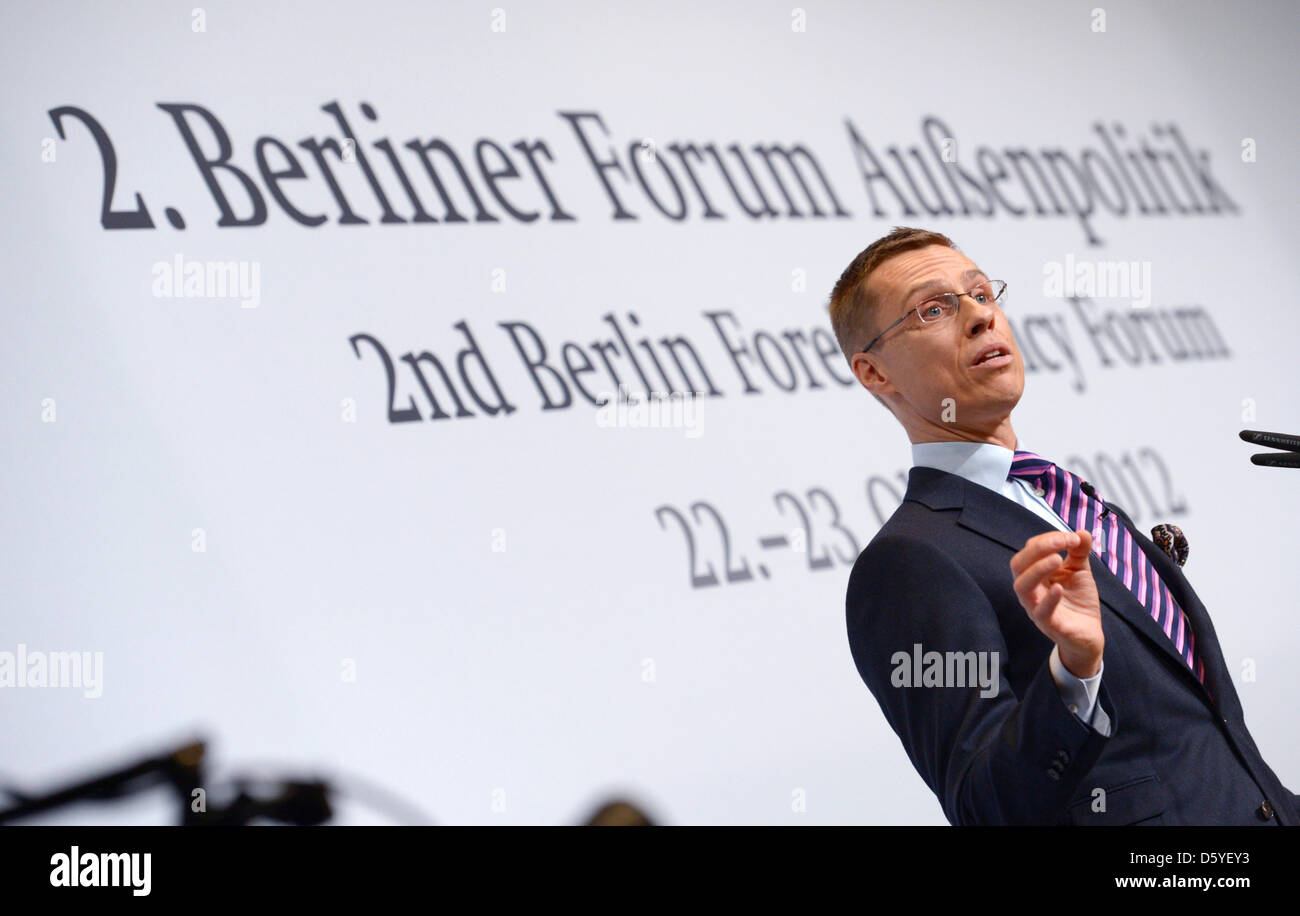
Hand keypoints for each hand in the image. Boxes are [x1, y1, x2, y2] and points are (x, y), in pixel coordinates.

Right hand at [1010, 530, 1102, 677]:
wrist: (1089, 634)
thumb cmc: (1078, 601)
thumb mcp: (1079, 570)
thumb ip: (1079, 551)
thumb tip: (1082, 532)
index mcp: (1034, 574)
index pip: (1030, 550)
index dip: (1049, 539)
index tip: (1073, 538)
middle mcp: (1030, 589)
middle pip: (1018, 565)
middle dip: (1038, 548)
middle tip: (1064, 542)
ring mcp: (1035, 607)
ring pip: (1022, 586)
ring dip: (1038, 569)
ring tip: (1058, 559)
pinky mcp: (1049, 624)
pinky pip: (1041, 612)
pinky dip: (1048, 599)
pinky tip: (1059, 587)